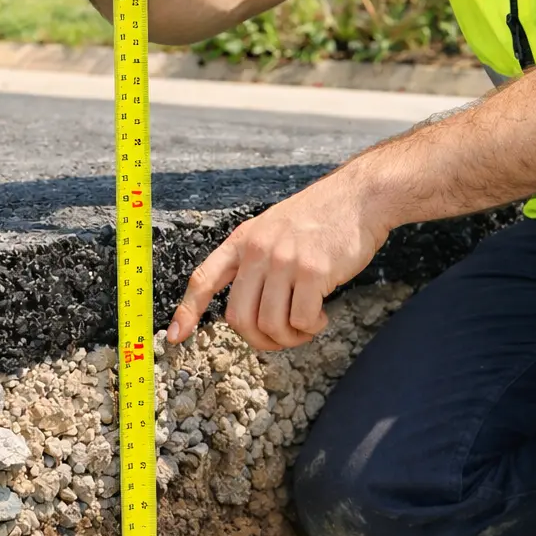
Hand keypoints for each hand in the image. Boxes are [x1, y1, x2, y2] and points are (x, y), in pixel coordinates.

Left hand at [167, 176, 389, 350]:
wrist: (360, 196)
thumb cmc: (323, 216)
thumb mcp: (276, 227)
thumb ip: (258, 259)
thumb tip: (251, 308)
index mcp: (245, 239)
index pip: (205, 277)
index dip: (188, 310)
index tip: (175, 337)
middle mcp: (258, 249)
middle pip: (239, 317)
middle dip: (259, 339)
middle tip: (282, 338)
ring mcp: (284, 259)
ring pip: (270, 323)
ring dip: (289, 337)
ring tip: (307, 327)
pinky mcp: (312, 270)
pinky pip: (302, 319)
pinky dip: (311, 328)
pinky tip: (322, 317)